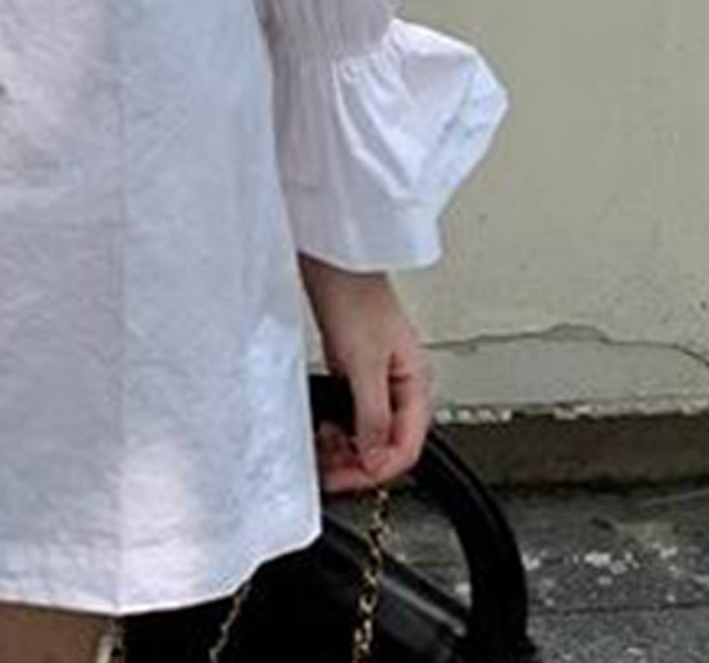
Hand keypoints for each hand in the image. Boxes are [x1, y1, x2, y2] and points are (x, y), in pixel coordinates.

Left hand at [298, 255, 432, 493]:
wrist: (331, 262)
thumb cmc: (353, 296)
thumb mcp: (364, 364)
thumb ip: (372, 414)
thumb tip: (375, 454)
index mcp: (417, 382)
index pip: (407, 446)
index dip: (377, 469)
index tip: (347, 480)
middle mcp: (401, 382)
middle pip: (389, 441)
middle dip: (361, 461)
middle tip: (330, 473)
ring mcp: (378, 375)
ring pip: (370, 428)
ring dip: (349, 447)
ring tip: (325, 453)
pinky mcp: (355, 367)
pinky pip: (354, 411)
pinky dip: (341, 426)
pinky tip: (325, 429)